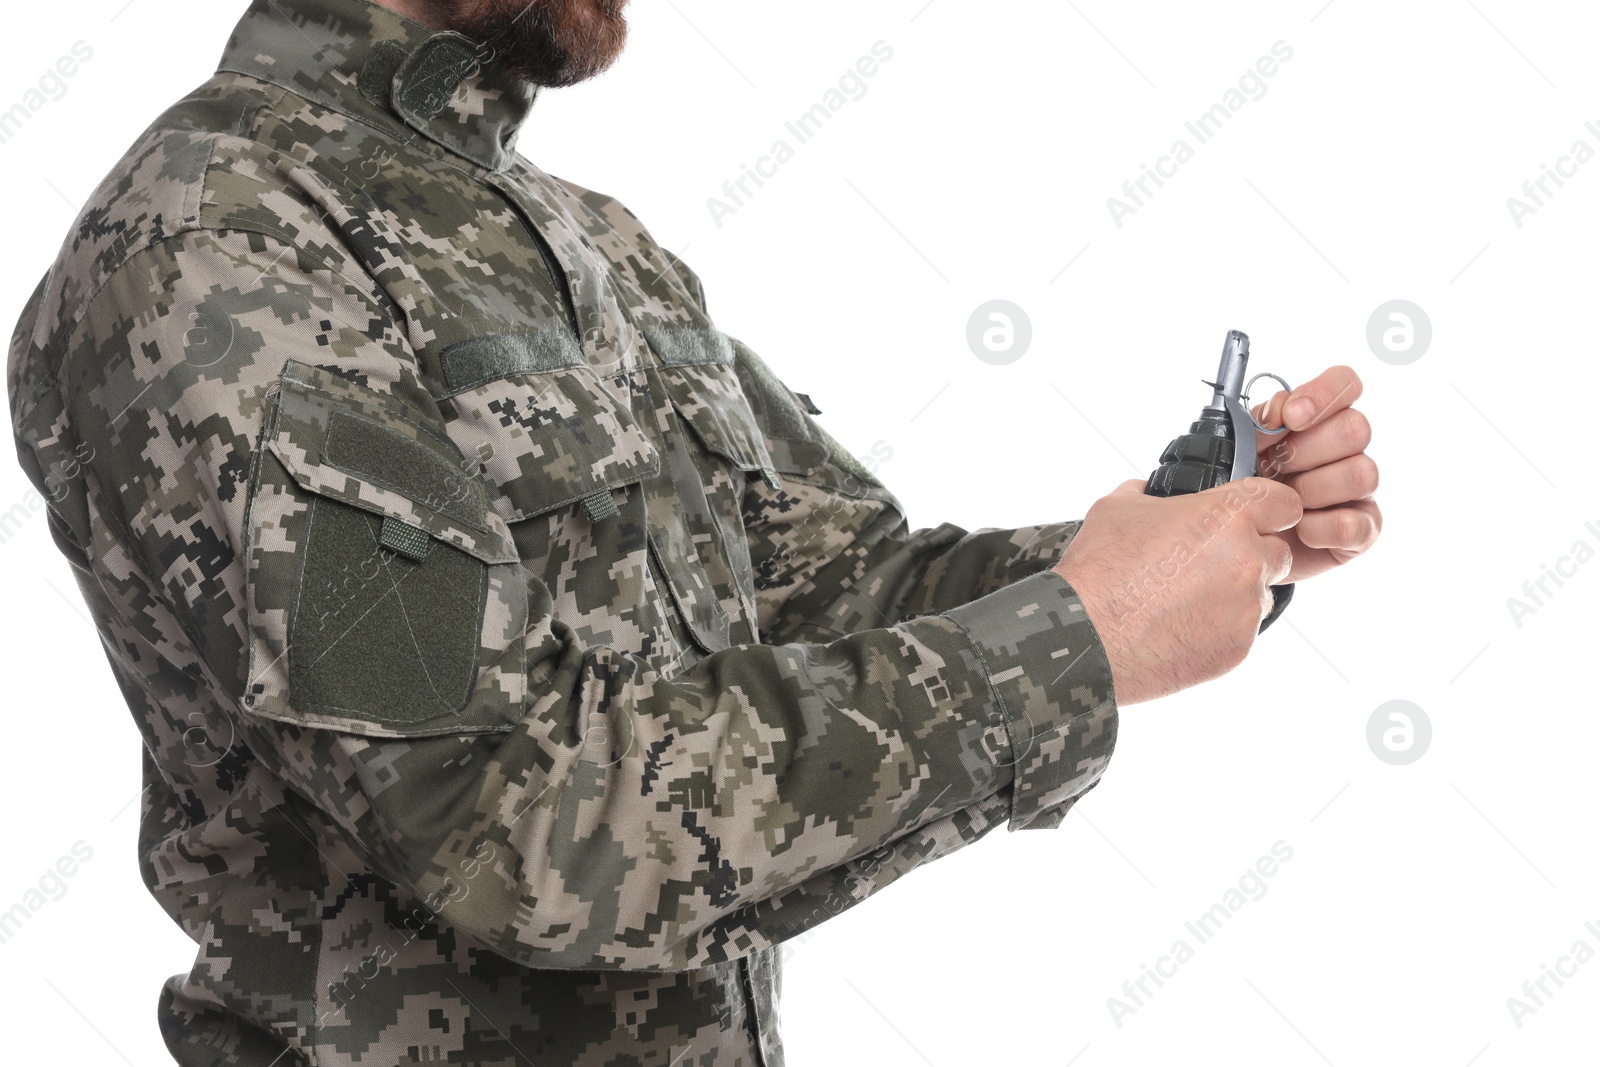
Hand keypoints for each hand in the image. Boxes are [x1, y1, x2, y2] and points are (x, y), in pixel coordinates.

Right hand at [1052, 477, 1301, 705]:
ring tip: (1185, 601)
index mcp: (1226, 517)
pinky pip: (1242, 632)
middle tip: (1208, 564)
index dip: (1269, 510)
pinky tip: (1179, 627)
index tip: (1256, 519)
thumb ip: (1149, 495)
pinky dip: (1218, 629)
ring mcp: (1246, 609)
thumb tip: (1150, 493)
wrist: (1084, 637)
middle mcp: (1247, 561)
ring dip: (1235, 594)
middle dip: (1252, 555)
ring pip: (1260, 595)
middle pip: (1279, 552)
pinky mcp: (1238, 649)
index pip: (1284, 504)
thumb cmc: (1099, 570)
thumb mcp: (1117, 508)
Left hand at [1250, 365, 1381, 583]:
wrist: (1243, 542)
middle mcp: (1348, 449)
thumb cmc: (1247, 488)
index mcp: (1321, 419)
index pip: (1345, 383)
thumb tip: (1278, 410)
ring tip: (1283, 502)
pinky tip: (1297, 528)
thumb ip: (1259, 423)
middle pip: (1356, 428)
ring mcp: (1360, 489)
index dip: (1323, 393)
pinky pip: (1353, 524)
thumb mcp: (1242, 450)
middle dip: (1307, 450)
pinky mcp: (1363, 528)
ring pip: (1361, 473)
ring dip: (1312, 490)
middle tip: (1276, 467)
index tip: (1290, 417)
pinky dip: (1318, 528)